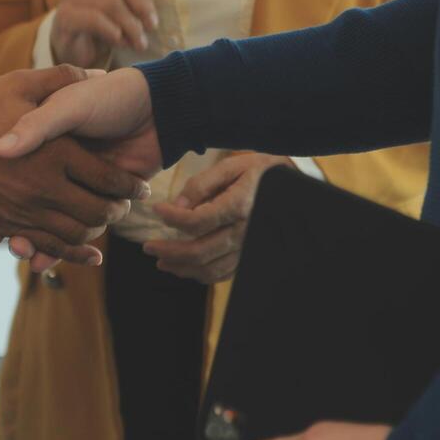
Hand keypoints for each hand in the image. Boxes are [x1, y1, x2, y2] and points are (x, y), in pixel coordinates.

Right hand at [0, 66, 151, 265]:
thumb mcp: (21, 83)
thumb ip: (60, 79)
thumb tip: (97, 73)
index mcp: (55, 152)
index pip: (105, 179)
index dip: (127, 186)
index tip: (139, 188)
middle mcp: (43, 185)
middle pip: (94, 211)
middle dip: (115, 212)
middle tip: (122, 208)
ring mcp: (24, 209)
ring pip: (73, 233)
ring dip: (94, 233)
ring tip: (102, 226)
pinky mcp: (8, 225)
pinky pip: (45, 246)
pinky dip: (70, 255)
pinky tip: (89, 256)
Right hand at [50, 0, 170, 66]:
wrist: (73, 51)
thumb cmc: (102, 25)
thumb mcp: (127, 3)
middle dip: (142, 4)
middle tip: (153, 25)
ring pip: (110, 2)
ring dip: (131, 25)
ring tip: (139, 42)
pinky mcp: (65, 17)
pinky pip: (94, 19)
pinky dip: (113, 31)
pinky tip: (121, 42)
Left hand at [145, 153, 295, 283]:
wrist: (292, 187)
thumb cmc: (260, 172)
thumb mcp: (232, 166)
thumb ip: (201, 184)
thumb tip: (176, 205)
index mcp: (239, 206)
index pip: (197, 221)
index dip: (172, 218)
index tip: (156, 210)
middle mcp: (245, 232)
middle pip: (199, 251)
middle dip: (169, 251)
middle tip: (147, 247)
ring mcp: (248, 249)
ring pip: (209, 269)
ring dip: (181, 268)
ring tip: (161, 261)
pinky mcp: (249, 258)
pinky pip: (222, 274)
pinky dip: (199, 274)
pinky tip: (183, 266)